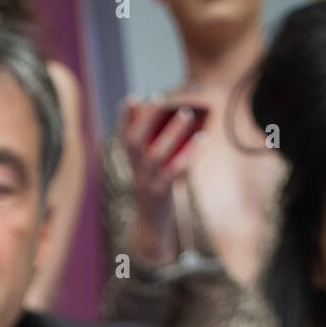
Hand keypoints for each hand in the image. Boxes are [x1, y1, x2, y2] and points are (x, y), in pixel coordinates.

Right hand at [117, 95, 204, 264]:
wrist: (151, 228)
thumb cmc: (156, 193)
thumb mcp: (152, 171)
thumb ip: (158, 147)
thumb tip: (179, 119)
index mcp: (131, 163)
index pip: (124, 136)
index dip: (125, 117)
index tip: (132, 98)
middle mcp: (135, 170)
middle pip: (134, 141)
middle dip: (146, 118)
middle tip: (160, 98)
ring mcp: (146, 182)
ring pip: (155, 154)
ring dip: (171, 132)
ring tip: (186, 113)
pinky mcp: (161, 193)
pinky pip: (175, 170)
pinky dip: (188, 153)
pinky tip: (202, 138)